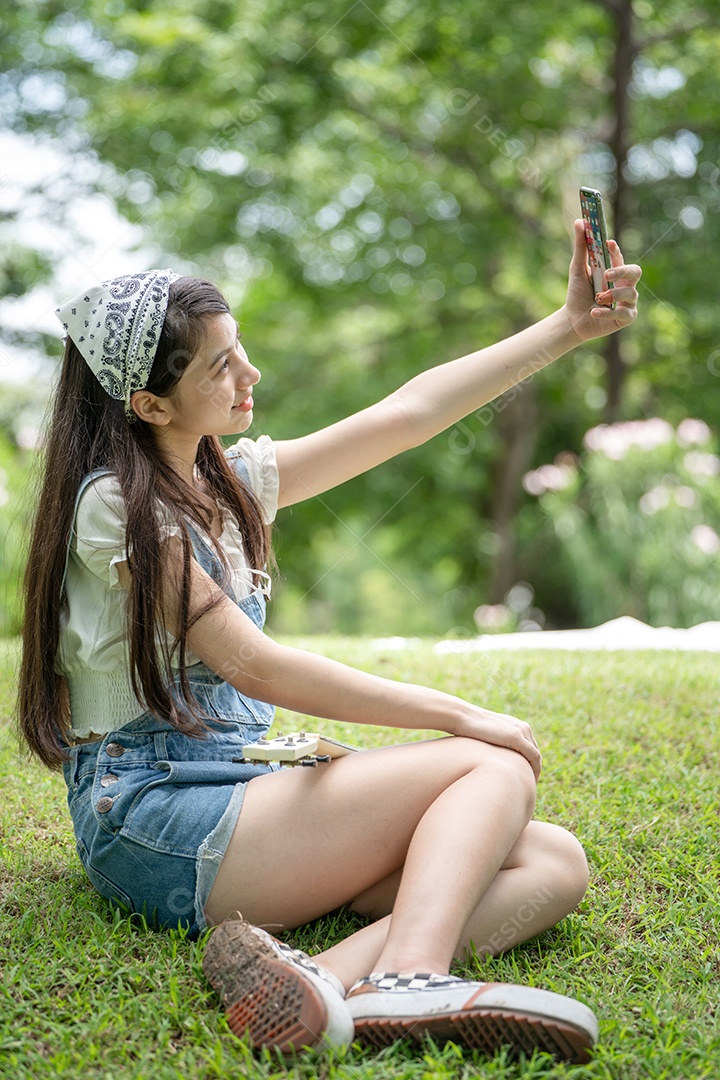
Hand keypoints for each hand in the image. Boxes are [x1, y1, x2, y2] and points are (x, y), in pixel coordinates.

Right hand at [451, 704, 541, 779]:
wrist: (463, 717)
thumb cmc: (469, 729)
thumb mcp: (487, 736)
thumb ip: (495, 744)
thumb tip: (491, 759)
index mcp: (516, 726)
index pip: (530, 748)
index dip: (530, 765)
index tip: (524, 779)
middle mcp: (523, 727)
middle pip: (535, 753)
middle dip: (534, 771)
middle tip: (528, 788)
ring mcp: (521, 731)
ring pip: (536, 757)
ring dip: (535, 773)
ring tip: (528, 789)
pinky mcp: (516, 737)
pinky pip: (533, 757)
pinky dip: (534, 770)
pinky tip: (528, 783)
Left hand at [562, 218, 641, 343]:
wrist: (572, 320)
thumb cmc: (577, 293)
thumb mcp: (576, 270)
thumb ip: (581, 247)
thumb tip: (579, 221)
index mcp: (615, 270)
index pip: (620, 257)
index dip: (616, 250)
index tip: (607, 243)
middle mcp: (625, 284)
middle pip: (635, 271)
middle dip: (622, 271)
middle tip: (607, 274)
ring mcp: (628, 301)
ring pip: (630, 293)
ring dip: (612, 294)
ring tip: (597, 298)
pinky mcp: (626, 317)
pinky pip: (623, 313)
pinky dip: (607, 312)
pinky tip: (594, 311)